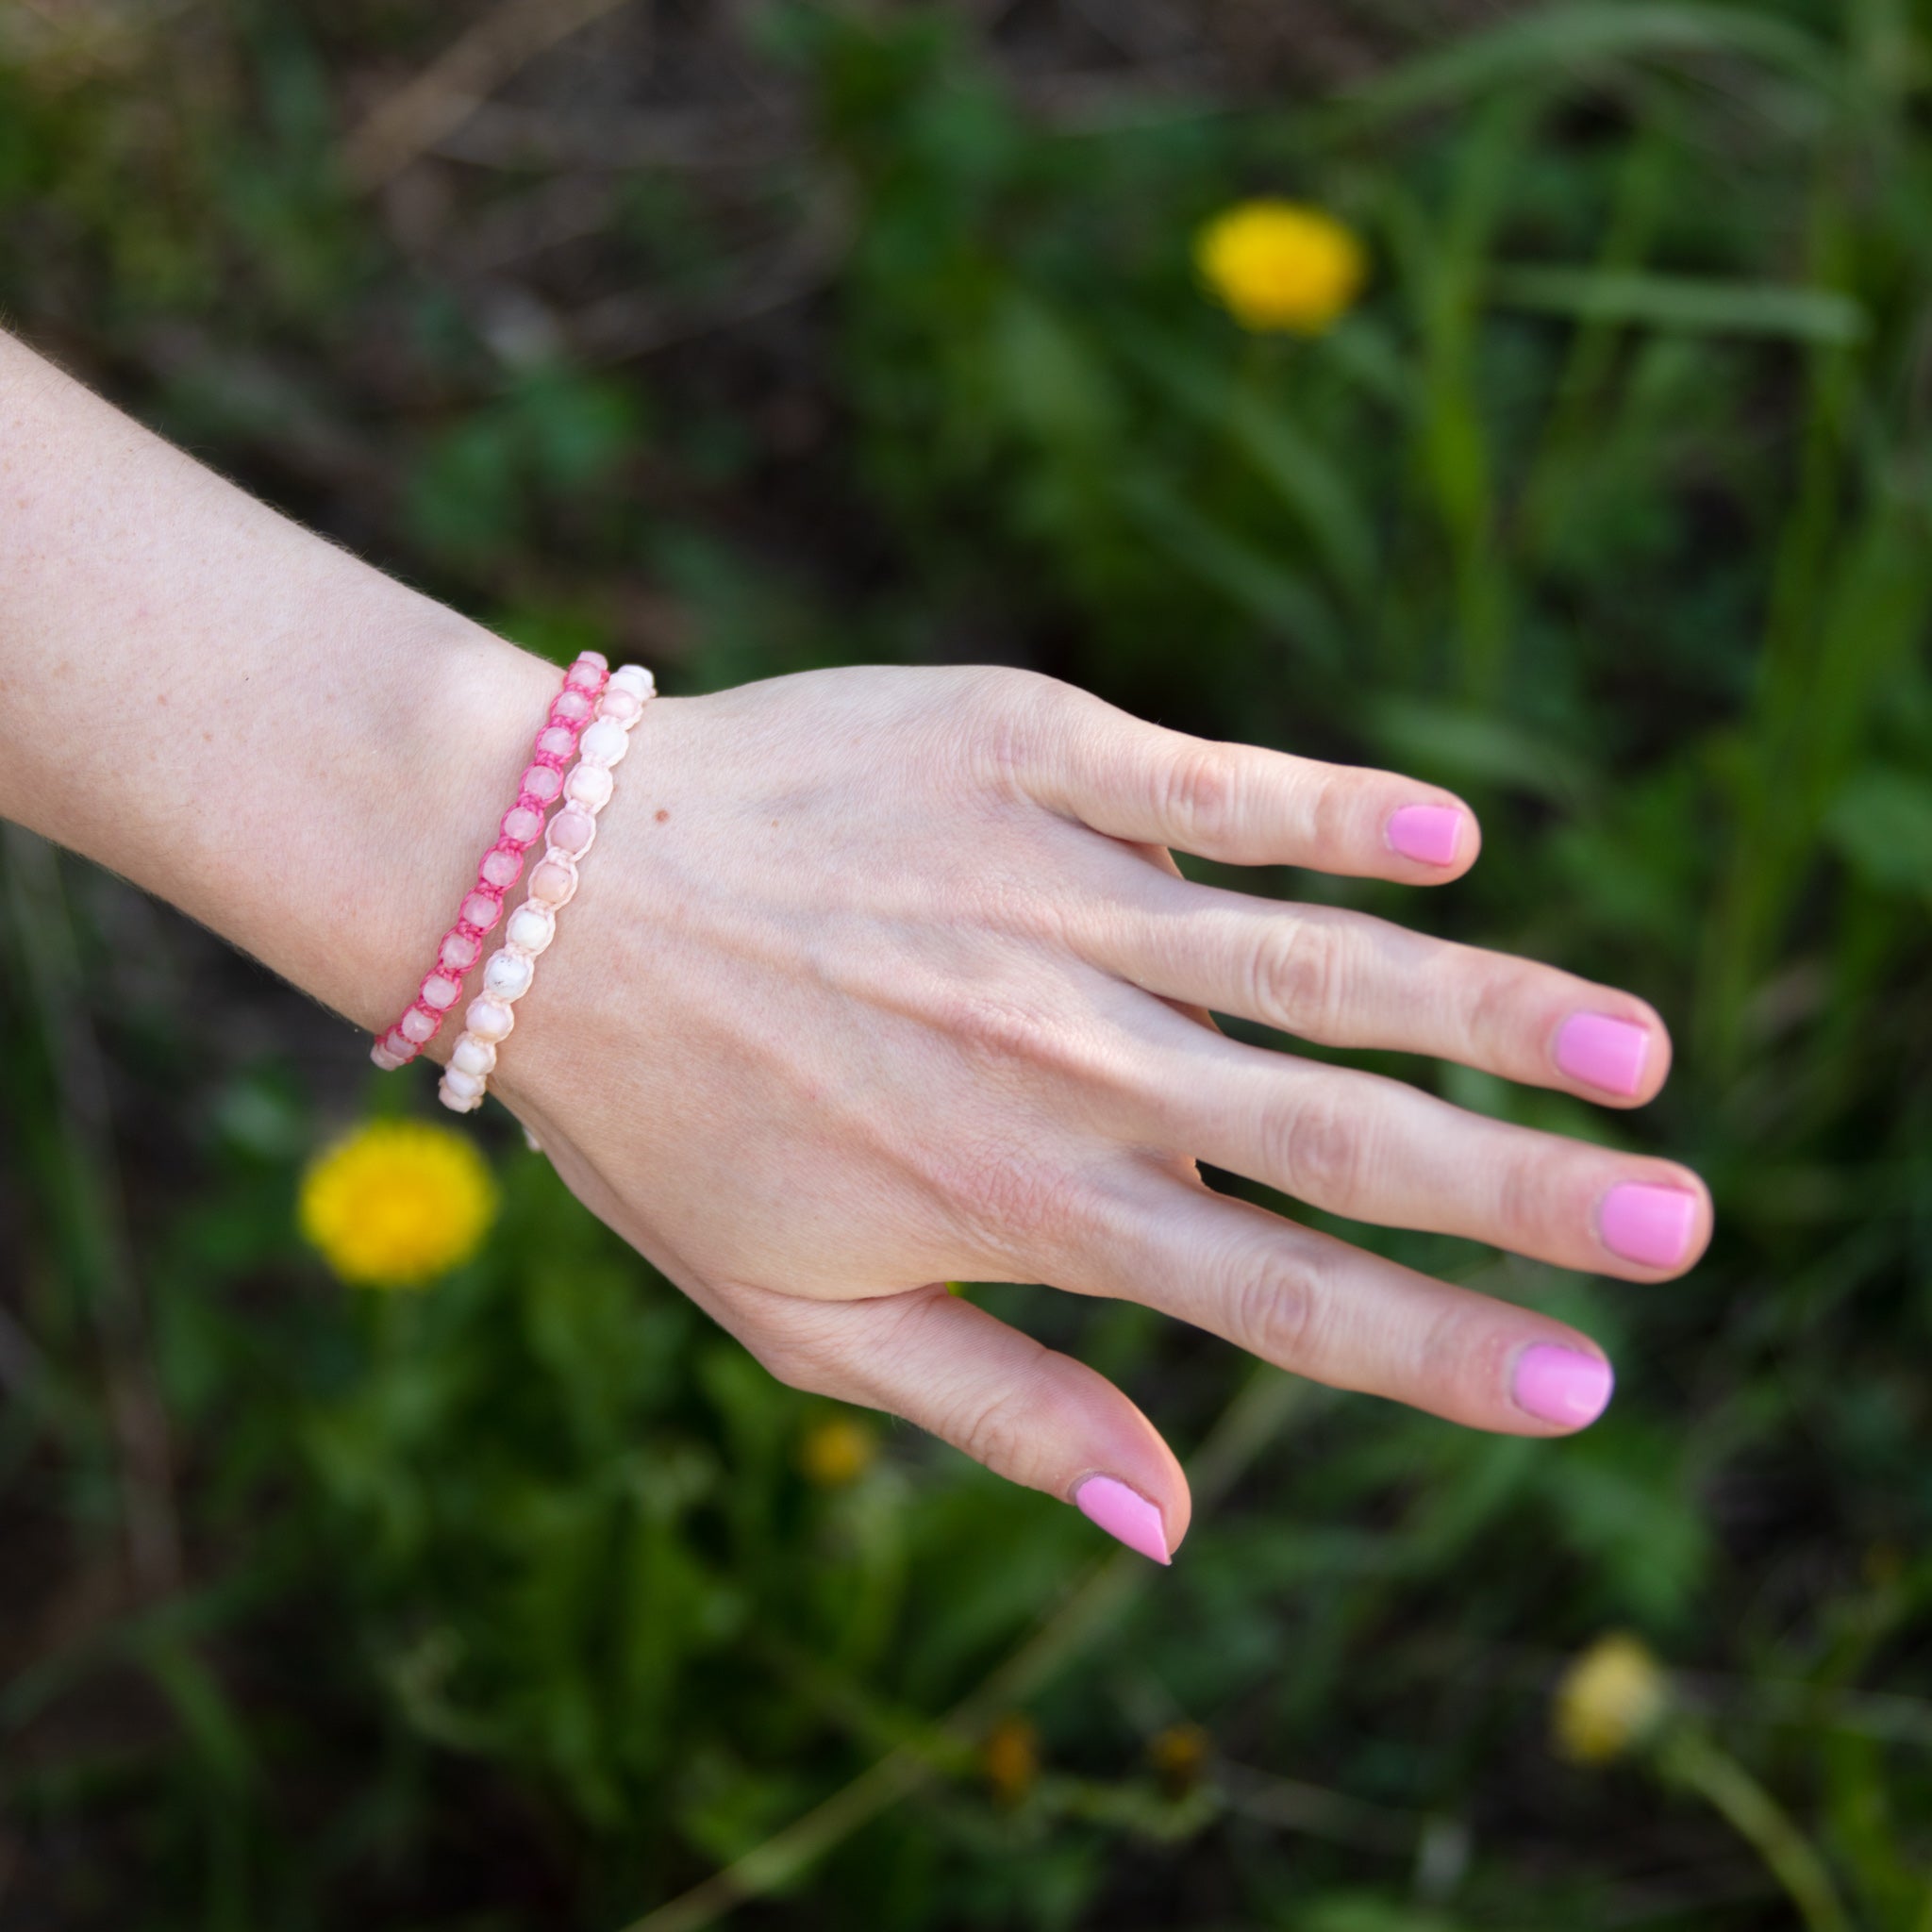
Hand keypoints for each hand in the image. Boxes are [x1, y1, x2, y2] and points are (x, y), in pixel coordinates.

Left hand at [491, 666, 1713, 1561]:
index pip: (1278, 1299)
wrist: (550, 886)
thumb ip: (993, 1408)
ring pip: (1314, 959)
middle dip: (1528, 1189)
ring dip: (1487, 1003)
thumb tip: (1173, 1517)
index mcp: (1022, 1197)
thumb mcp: (796, 1312)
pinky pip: (1211, 786)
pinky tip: (1446, 845)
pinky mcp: (1025, 746)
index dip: (1443, 1352)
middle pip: (1340, 1134)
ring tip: (1632, 1045)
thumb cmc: (669, 1112)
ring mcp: (1052, 891)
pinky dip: (1334, 814)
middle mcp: (1064, 1054)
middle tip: (1683, 1221)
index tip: (1586, 1383)